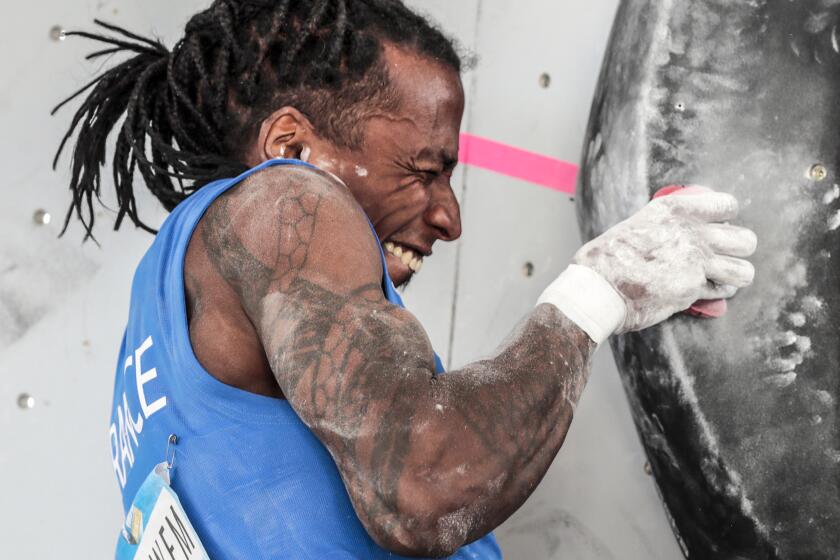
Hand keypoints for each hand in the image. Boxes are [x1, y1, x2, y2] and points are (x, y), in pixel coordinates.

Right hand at [574, 188, 756, 332]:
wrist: (598, 288)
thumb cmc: (606, 258)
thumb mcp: (635, 224)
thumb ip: (662, 225)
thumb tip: (673, 231)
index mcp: (675, 210)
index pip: (726, 205)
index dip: (725, 217)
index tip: (717, 225)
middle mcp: (691, 233)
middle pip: (745, 239)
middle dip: (738, 249)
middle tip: (723, 254)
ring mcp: (696, 263)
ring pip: (744, 270)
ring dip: (734, 275)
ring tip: (722, 276)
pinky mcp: (693, 290)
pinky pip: (722, 292)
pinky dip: (717, 293)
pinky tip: (704, 291)